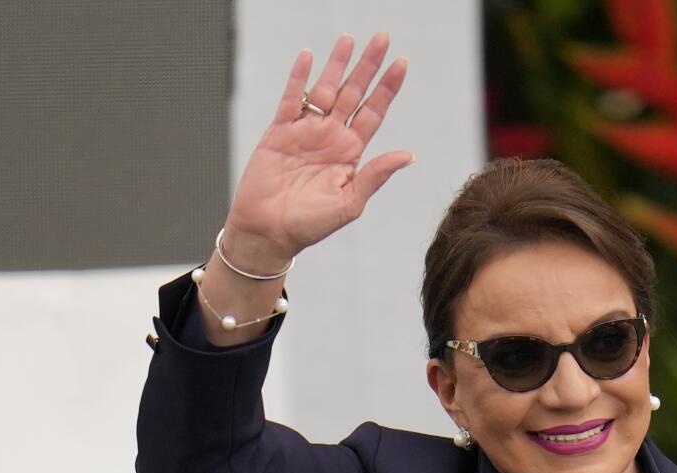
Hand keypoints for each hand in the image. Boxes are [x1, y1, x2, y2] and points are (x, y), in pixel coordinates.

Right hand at [223, 32, 412, 266]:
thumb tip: (408, 155)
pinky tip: (309, 57)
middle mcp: (331, 137)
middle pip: (354, 92)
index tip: (402, 63)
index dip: (388, 87)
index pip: (374, 112)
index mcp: (351, 153)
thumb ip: (375, 175)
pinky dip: (299, 78)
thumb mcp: (350, 203)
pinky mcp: (279, 132)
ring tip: (349, 39)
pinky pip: (291, 99)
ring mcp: (305, 132)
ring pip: (325, 89)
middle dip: (368, 65)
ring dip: (337, 64)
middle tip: (382, 37)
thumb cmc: (310, 225)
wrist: (269, 232)